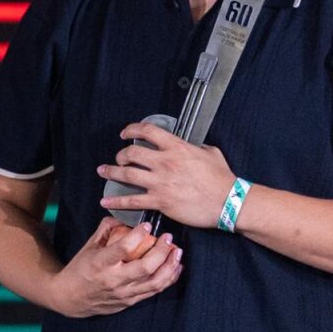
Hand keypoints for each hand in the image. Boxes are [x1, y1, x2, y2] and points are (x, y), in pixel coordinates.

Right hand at [49, 216, 182, 317]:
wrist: (69, 299)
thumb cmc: (79, 269)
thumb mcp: (88, 246)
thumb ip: (106, 230)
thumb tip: (124, 217)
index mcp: (101, 263)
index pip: (123, 249)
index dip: (138, 235)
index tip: (147, 225)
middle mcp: (114, 280)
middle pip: (145, 267)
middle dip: (161, 251)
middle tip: (168, 237)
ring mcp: (123, 293)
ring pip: (154, 282)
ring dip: (170, 266)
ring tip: (177, 252)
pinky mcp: (130, 302)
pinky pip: (154, 291)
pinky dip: (168, 279)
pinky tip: (175, 268)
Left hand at [98, 122, 235, 228]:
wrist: (228, 202)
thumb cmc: (222, 180)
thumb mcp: (211, 153)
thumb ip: (196, 147)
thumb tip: (192, 146)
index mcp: (177, 148)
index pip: (148, 131)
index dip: (132, 129)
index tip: (126, 133)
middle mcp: (165, 163)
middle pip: (132, 153)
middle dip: (121, 155)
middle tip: (118, 158)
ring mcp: (161, 182)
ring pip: (127, 174)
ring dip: (112, 172)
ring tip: (104, 172)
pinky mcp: (160, 201)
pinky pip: (132, 200)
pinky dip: (116, 201)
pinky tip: (106, 201)